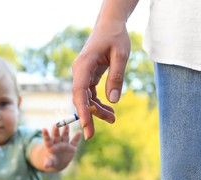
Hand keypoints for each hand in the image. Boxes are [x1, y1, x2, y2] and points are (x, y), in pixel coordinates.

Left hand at [42, 125, 80, 171]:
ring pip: (65, 136)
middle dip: (56, 131)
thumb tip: (46, 166)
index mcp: (50, 146)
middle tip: (55, 125)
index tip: (44, 129)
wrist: (59, 162)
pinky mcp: (71, 147)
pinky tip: (79, 132)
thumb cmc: (52, 161)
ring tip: (66, 125)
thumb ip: (48, 163)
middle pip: (56, 136)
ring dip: (66, 131)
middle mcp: (57, 143)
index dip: (46, 135)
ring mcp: (64, 144)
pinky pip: (74, 141)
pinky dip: (77, 137)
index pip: (47, 140)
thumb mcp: (50, 162)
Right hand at [72, 19, 129, 139]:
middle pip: (81, 98)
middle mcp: (79, 71)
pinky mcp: (88, 75)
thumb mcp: (121, 55)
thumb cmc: (115, 36)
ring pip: (86, 98)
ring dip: (97, 110)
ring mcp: (82, 74)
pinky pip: (90, 93)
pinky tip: (109, 109)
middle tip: (95, 133)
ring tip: (113, 119)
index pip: (79, 91)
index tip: (86, 125)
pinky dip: (99, 102)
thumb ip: (116, 77)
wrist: (109, 25)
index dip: (82, 110)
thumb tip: (113, 101)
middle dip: (89, 115)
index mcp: (84, 65)